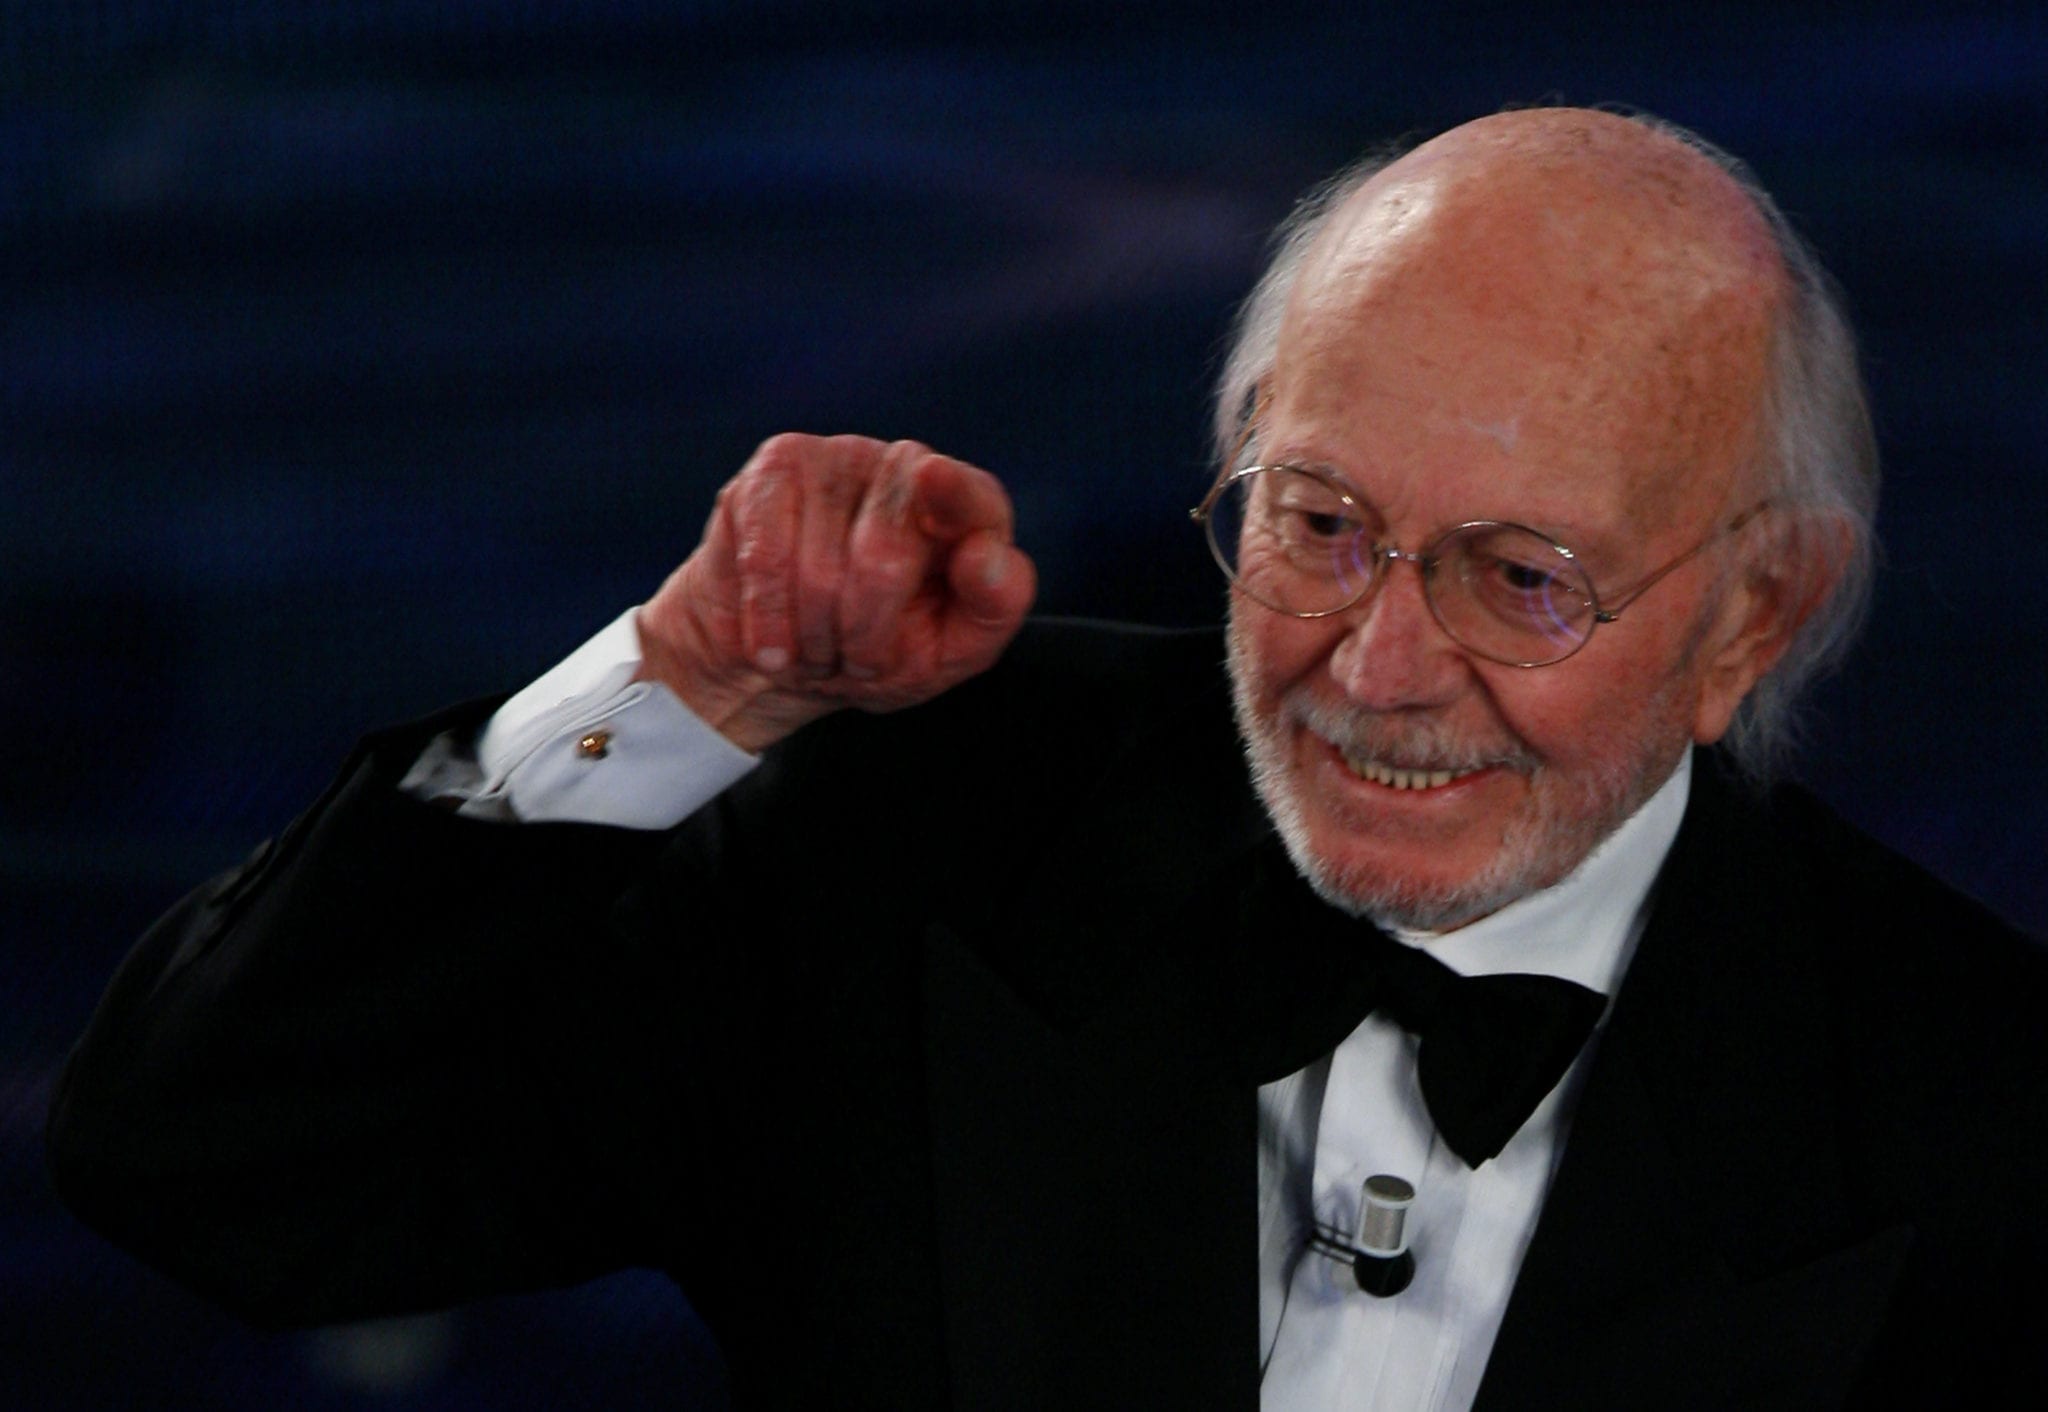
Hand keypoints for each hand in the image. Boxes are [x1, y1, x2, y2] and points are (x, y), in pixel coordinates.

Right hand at [635, 434, 1036, 751]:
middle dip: (864, 637)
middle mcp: (904, 467)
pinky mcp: (771, 473)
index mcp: (966, 507)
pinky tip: (772, 646)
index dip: (953, 492)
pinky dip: (769, 622)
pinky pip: (765, 560)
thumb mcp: (953, 649)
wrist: (785, 663)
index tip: (934, 478)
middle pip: (882, 559)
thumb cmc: (883, 650)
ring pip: (816, 572)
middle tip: (858, 661)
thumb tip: (986, 555)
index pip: (971, 496)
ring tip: (817, 650)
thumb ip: (994, 606)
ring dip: (814, 640)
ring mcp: (834, 458)